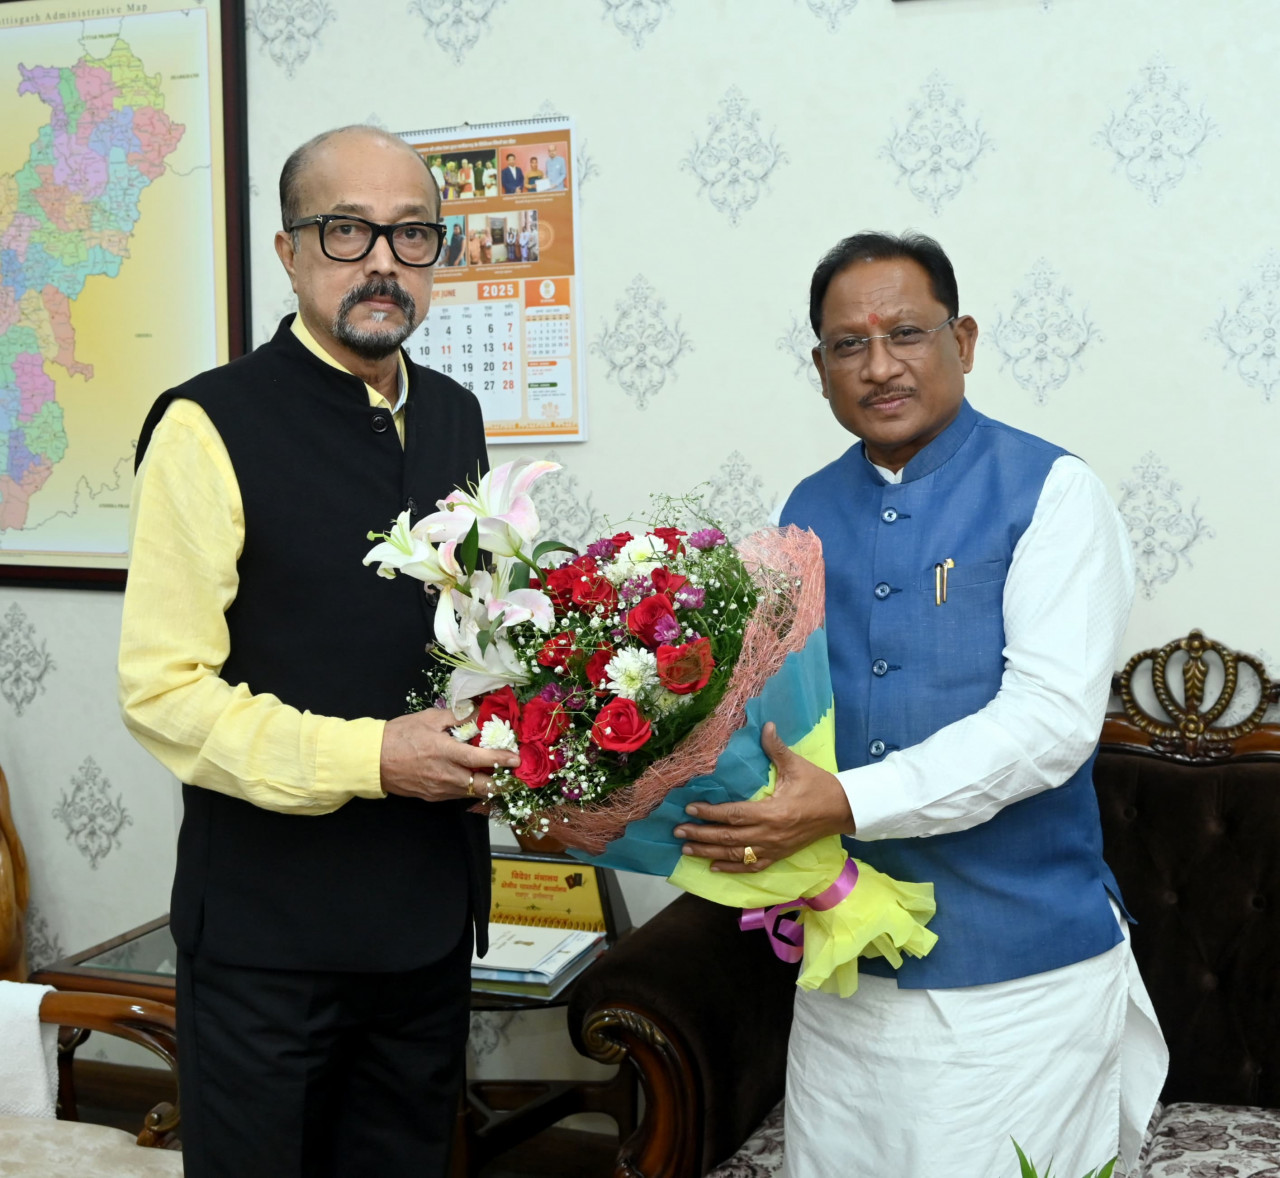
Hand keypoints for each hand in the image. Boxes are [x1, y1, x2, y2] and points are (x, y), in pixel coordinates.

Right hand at [380, 709, 518, 802]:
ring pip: (472, 792)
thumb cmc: (399, 735)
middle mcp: (446, 774)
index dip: (501, 759)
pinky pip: (458, 794)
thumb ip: (455, 716)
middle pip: (482, 786)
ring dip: (487, 786)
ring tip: (498, 775)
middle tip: (513, 775)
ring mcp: (439, 789)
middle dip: (502, 783)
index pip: (480, 759)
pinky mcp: (433, 797)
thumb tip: (476, 712)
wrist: (373, 759)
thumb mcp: (428, 718)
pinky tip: (474, 778)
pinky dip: (470, 788)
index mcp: (445, 752)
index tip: (516, 759)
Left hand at [672, 722, 855, 871]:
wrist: (843, 810)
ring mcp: (773, 848)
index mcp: (772, 812)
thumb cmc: (819, 786)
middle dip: (700, 835)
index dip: (710, 813)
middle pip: (728, 837)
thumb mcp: (797, 766)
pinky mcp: (779, 856)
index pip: (733, 814)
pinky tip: (714, 866)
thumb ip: (777, 748)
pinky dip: (732, 867)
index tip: (689, 808)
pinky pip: (752, 866)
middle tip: (677, 831)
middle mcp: (769, 835)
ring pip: (735, 854)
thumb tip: (766, 725)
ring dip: (709, 852)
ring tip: (686, 850)